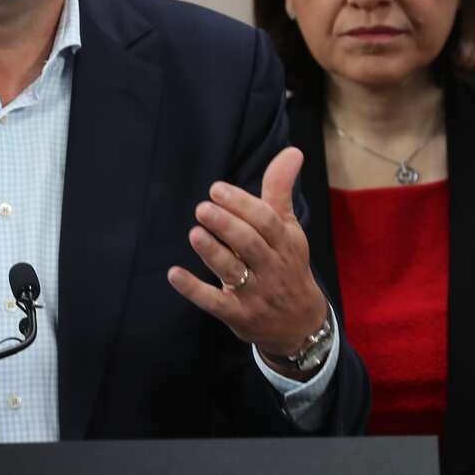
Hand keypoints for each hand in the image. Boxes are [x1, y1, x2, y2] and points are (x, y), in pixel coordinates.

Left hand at [167, 147, 327, 364]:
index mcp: (284, 243)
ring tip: (194, 233)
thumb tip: (292, 150)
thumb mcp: (288, 228)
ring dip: (212, 253)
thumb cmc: (287, 264)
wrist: (300, 323)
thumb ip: (280, 190)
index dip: (242, 204)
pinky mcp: (238, 315)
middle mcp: (272, 268)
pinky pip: (215, 303)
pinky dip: (194, 289)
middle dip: (227, 226)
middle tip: (202, 208)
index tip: (216, 189)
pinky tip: (173, 274)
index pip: (266, 222)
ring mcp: (255, 294)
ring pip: (233, 272)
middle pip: (250, 245)